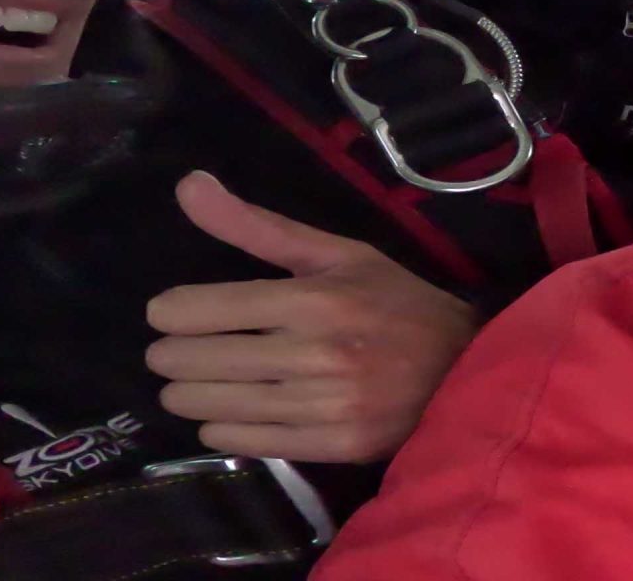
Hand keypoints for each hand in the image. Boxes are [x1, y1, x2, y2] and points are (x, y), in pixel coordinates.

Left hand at [144, 171, 479, 463]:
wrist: (463, 365)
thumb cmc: (394, 302)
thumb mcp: (336, 254)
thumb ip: (257, 226)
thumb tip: (188, 185)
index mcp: (314, 299)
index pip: (197, 310)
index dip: (169, 313)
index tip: (173, 313)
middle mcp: (315, 353)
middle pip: (192, 362)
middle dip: (173, 355)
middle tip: (184, 351)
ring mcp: (324, 405)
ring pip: (208, 407)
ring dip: (192, 393)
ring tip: (206, 380)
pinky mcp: (332, 445)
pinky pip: (241, 441)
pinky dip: (223, 426)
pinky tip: (234, 410)